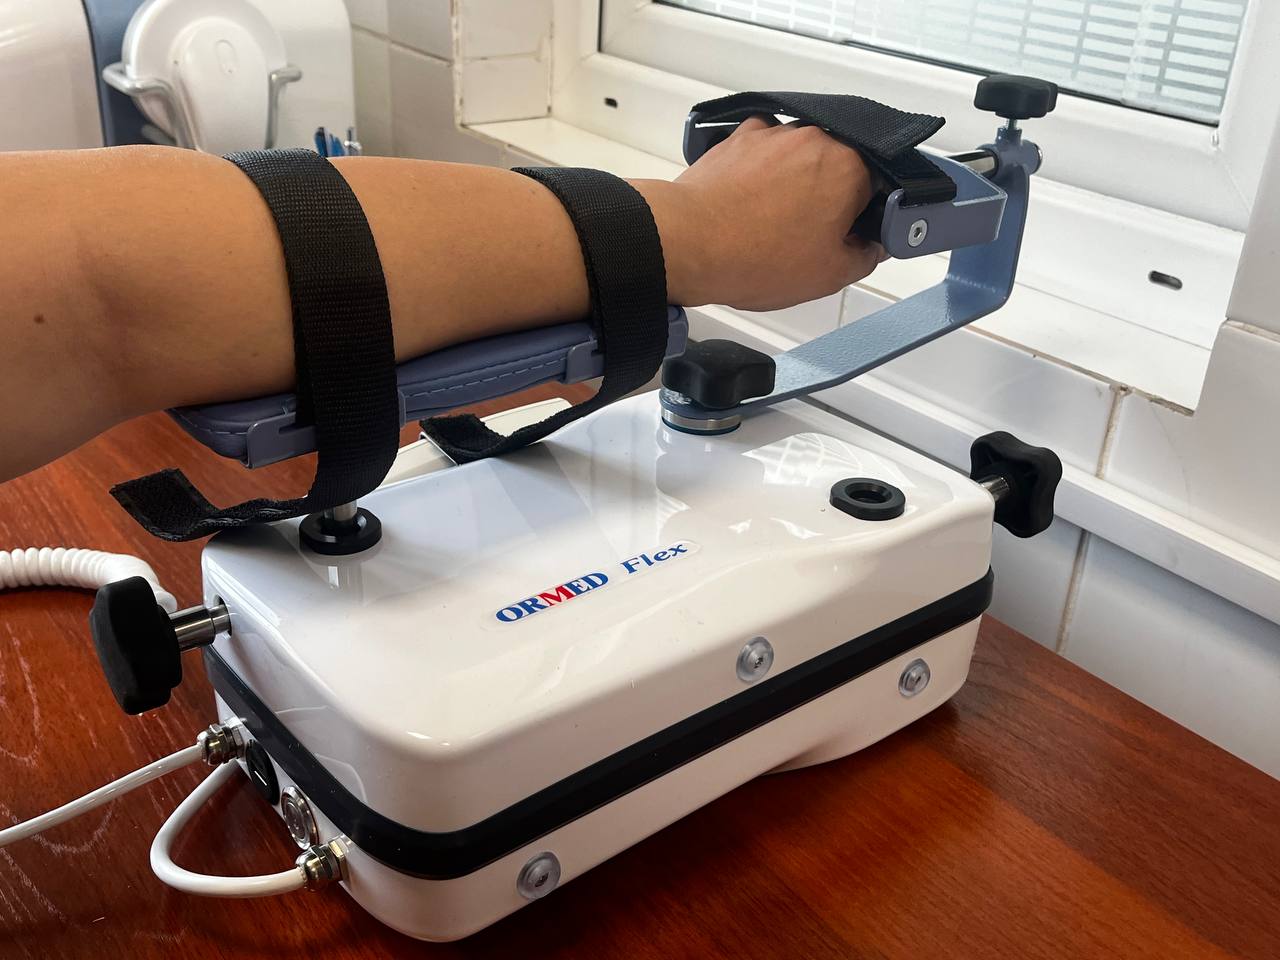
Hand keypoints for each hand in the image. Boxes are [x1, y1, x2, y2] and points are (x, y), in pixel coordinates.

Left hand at [633, 118, 883, 310]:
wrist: (688, 243)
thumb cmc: (757, 257)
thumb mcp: (830, 274)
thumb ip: (865, 255)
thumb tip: (871, 245)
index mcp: (850, 166)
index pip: (881, 184)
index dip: (869, 215)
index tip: (855, 236)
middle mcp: (816, 138)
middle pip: (839, 165)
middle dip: (832, 197)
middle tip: (813, 237)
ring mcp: (774, 134)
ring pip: (800, 158)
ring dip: (796, 184)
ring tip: (774, 225)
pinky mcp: (738, 138)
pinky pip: (763, 153)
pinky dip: (763, 173)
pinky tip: (751, 204)